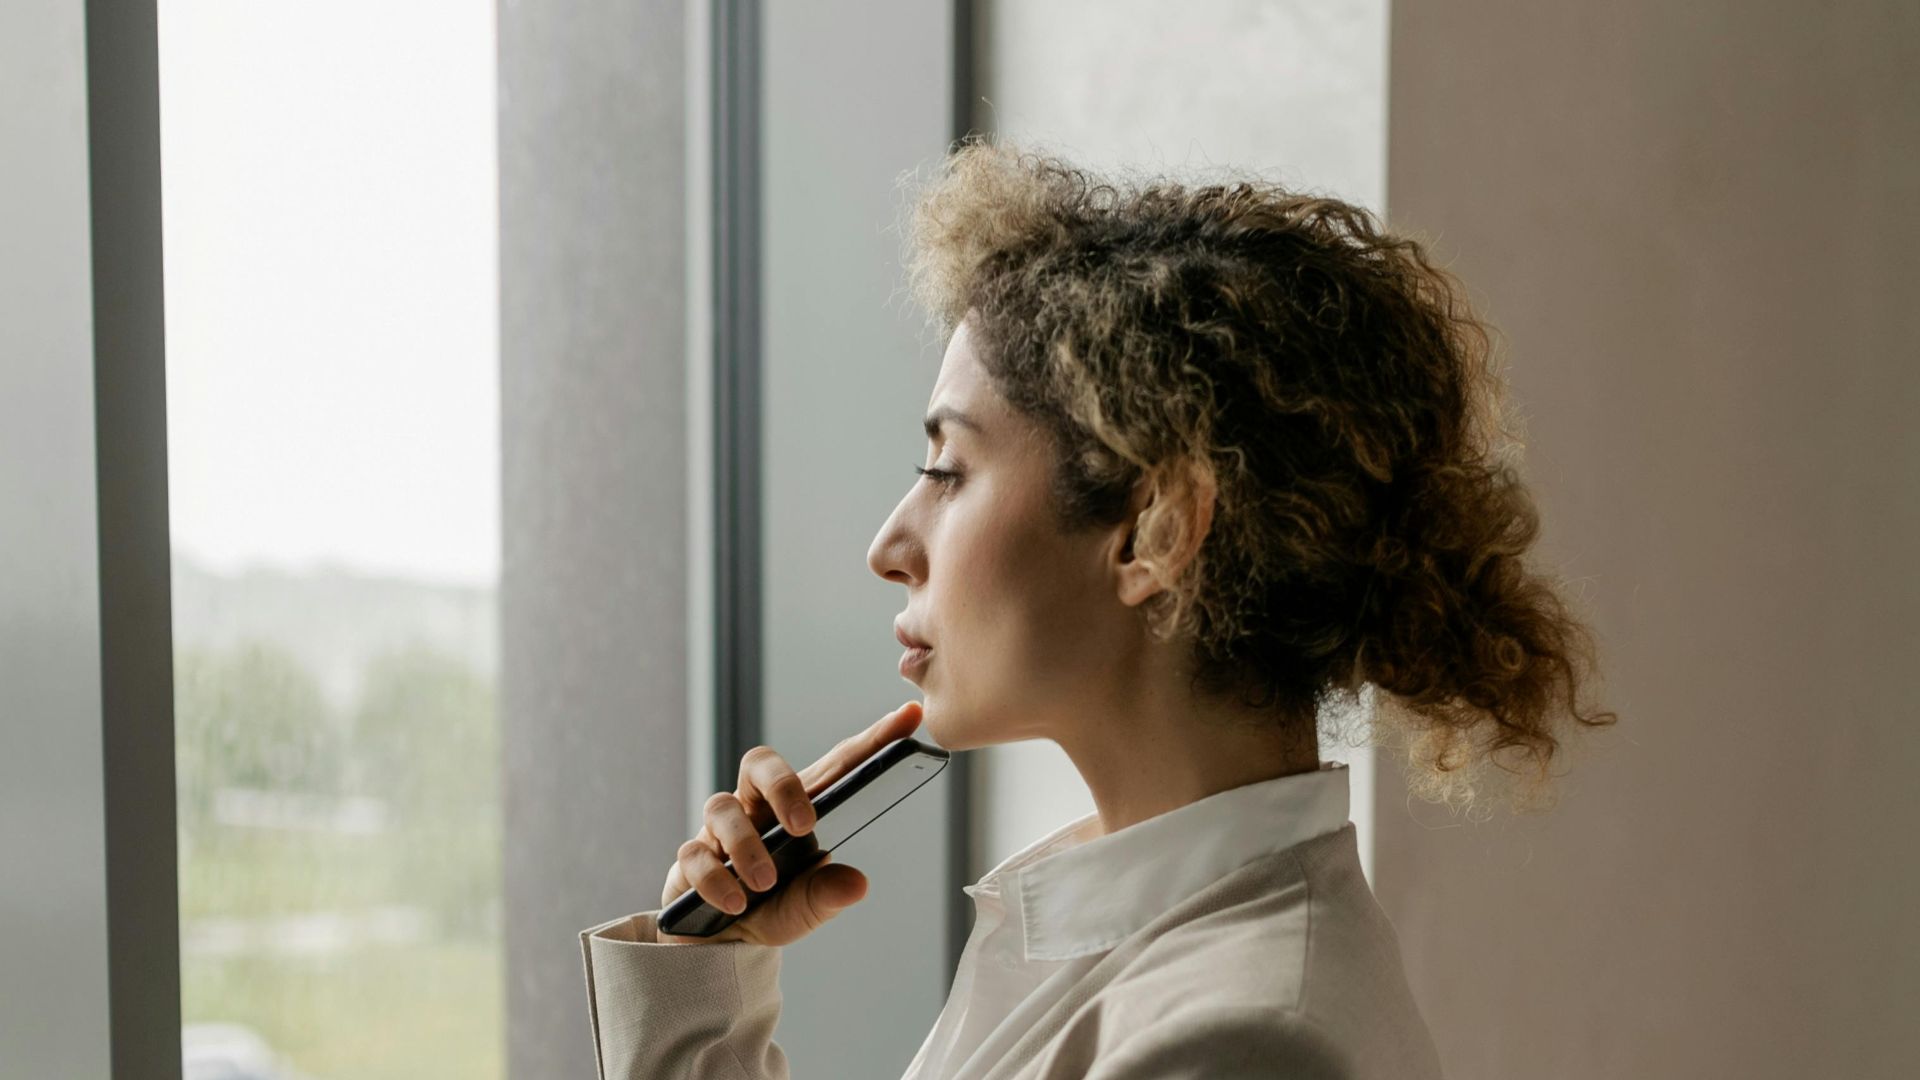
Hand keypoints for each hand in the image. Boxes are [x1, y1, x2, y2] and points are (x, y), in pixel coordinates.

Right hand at [656, 700, 923, 945]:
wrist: (721, 945)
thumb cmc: (772, 908)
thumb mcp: (808, 907)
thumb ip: (828, 895)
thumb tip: (857, 884)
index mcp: (797, 808)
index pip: (836, 765)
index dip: (872, 739)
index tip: (910, 717)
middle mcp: (757, 808)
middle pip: (760, 762)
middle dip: (783, 786)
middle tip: (805, 826)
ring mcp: (720, 830)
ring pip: (723, 807)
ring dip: (747, 847)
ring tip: (766, 883)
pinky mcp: (690, 859)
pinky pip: (695, 856)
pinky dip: (717, 880)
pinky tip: (735, 903)